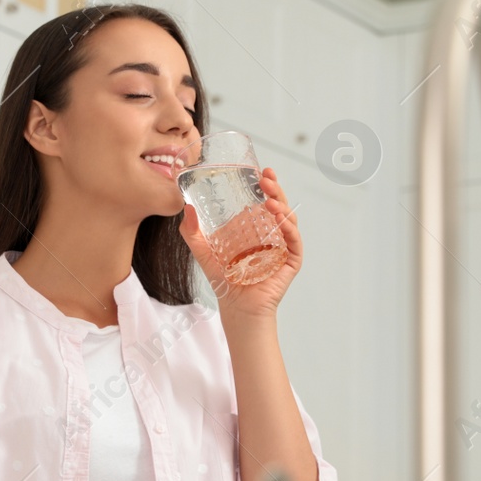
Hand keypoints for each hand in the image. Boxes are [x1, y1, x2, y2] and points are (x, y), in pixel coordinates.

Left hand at [177, 166, 301, 322]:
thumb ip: (193, 233)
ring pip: (288, 220)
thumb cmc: (225, 282)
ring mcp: (283, 247)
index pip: (263, 201)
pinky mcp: (291, 262)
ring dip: (282, 207)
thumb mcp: (204, 253)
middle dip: (275, 189)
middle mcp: (272, 235)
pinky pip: (294, 242)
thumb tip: (186, 209)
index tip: (259, 171)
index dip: (264, 186)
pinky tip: (281, 221)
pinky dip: (290, 230)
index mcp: (256, 229)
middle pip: (278, 206)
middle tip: (266, 178)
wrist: (236, 308)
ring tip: (270, 201)